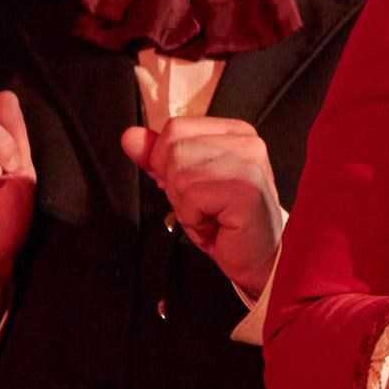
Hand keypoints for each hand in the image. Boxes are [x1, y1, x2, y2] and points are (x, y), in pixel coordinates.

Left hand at [121, 116, 282, 294]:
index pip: (175, 128)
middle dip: (175, 185)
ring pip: (180, 172)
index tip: (193, 188)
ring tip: (211, 214)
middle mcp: (246, 141)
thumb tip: (130, 136)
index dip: (167, 163)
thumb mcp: (184, 185)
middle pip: (174, 147)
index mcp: (234, 132)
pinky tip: (217, 223)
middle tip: (204, 206)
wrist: (258, 259)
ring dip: (186, 204)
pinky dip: (195, 218)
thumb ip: (158, 157)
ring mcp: (249, 162)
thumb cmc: (225, 223)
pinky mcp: (246, 188)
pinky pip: (192, 196)